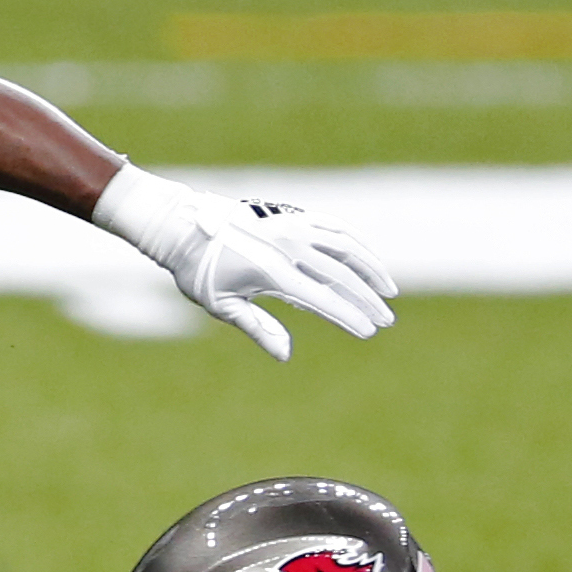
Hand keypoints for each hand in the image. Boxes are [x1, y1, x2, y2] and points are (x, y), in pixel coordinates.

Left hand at [91, 166, 395, 361]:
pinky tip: (364, 259)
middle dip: (367, 299)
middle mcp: (288, 245)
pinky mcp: (292, 216)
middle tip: (386, 320)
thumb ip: (258, 329)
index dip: (348, 316)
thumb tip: (285, 355)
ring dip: (370, 267)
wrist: (184, 223)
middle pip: (341, 274)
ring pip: (345, 245)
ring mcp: (292, 226)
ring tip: (387, 289)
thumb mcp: (223, 305)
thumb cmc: (199, 270)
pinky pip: (332, 228)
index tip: (369, 331)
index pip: (322, 298)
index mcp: (272, 271)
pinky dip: (353, 243)